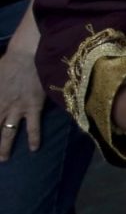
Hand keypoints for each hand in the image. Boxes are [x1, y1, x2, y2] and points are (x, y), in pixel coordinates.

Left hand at [0, 42, 44, 160]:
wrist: (28, 54)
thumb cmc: (6, 62)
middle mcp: (0, 107)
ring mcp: (17, 109)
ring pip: (8, 133)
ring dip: (4, 147)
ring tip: (3, 159)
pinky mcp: (33, 107)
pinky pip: (34, 126)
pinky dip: (34, 137)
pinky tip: (34, 148)